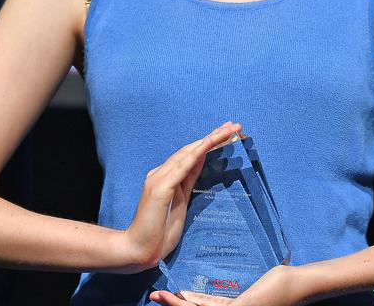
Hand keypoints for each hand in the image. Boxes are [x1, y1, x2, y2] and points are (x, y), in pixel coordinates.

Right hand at [118, 122, 242, 271]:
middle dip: (213, 136)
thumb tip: (201, 162)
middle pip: (190, 149)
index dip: (209, 143)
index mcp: (165, 177)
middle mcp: (160, 173)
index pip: (190, 155)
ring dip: (210, 140)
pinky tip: (209, 145)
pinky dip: (196, 154)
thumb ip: (188, 182)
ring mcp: (158, 179)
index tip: (227, 134)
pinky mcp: (159, 189)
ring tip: (228, 130)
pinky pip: (181, 167)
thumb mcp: (181, 202)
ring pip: (188, 153)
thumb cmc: (159, 231)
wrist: (139, 248)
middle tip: (234, 125)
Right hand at [150, 265, 306, 305]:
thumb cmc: (282, 282)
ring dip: (175, 305)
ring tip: (159, 295)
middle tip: (154, 297)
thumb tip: (218, 284)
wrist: (300, 283)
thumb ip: (231, 293)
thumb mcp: (250, 288)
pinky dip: (188, 305)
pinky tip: (179, 297)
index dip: (185, 305)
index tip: (170, 297)